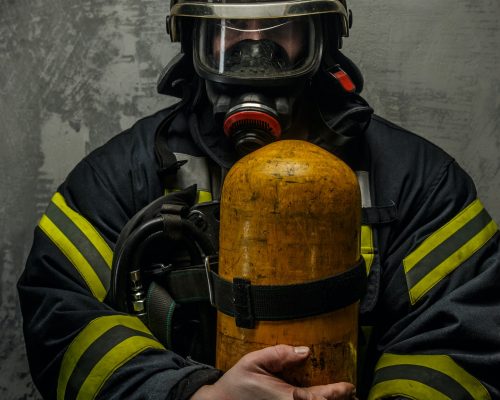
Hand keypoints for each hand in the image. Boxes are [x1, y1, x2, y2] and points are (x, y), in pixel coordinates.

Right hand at [191, 344, 355, 399]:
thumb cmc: (238, 383)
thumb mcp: (254, 361)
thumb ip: (279, 354)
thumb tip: (305, 351)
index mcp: (286, 398)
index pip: (318, 398)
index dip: (337, 393)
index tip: (349, 386)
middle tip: (352, 393)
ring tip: (345, 397)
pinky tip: (323, 398)